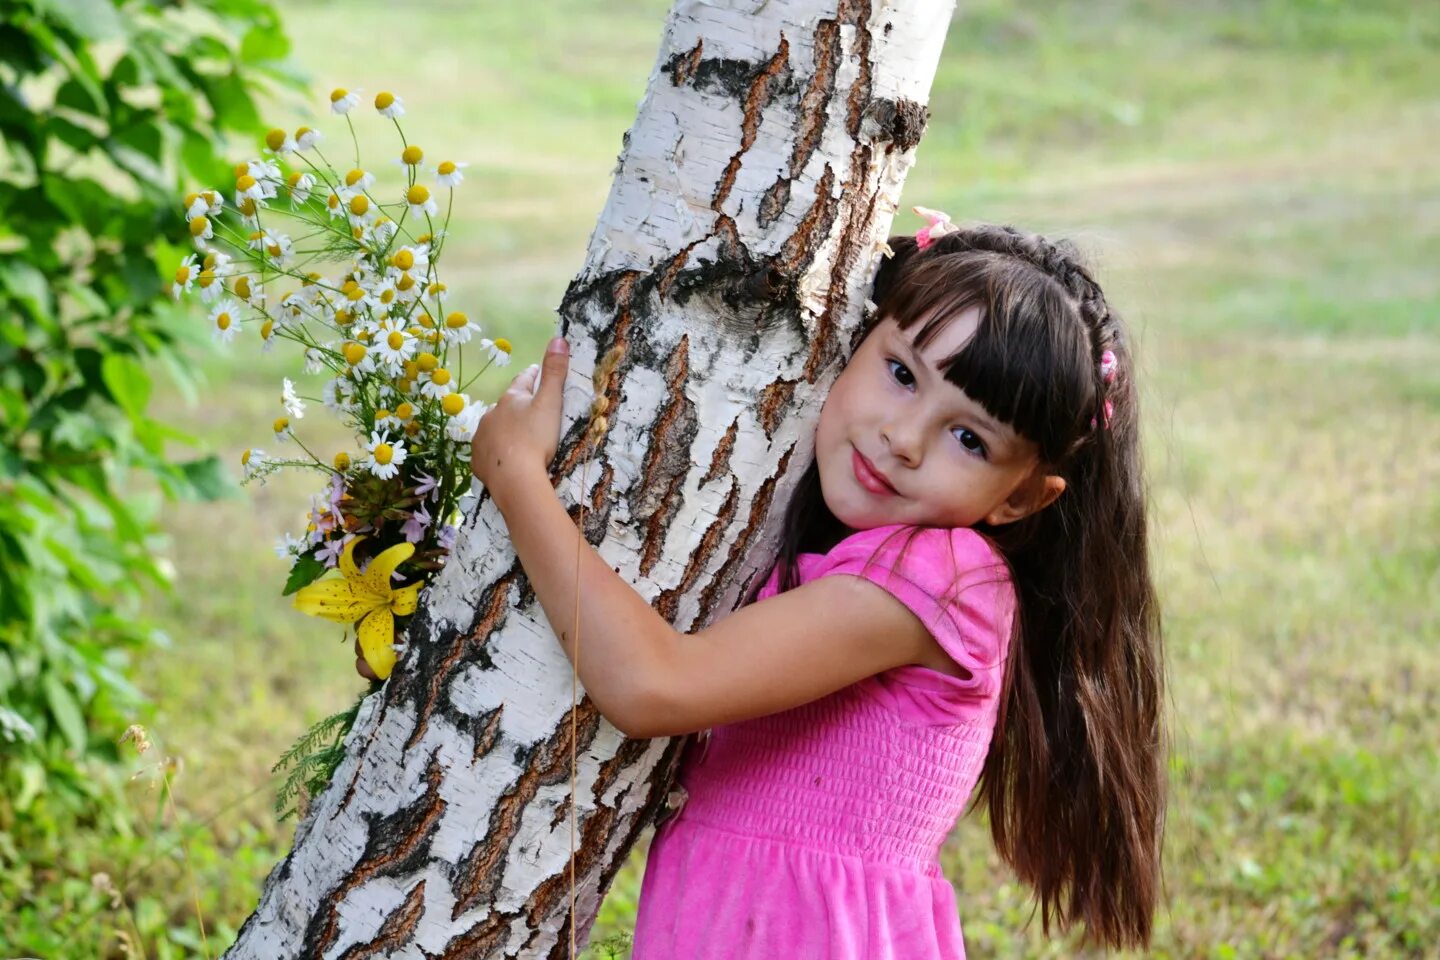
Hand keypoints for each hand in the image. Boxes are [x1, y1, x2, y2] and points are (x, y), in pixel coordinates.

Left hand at [470, 336, 569, 494]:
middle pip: (505, 405)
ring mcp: (482, 437)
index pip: (523, 381)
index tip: (534, 371)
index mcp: (511, 399)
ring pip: (493, 427)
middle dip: (514, 404)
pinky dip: (495, 451)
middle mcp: (491, 414)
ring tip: (513, 435)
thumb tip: (558, 338)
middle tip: (526, 408)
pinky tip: (501, 458)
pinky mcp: (479, 460)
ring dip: (502, 428)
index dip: (531, 375)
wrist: (514, 478)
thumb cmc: (535, 438)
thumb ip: (554, 372)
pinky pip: (487, 451)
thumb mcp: (550, 403)